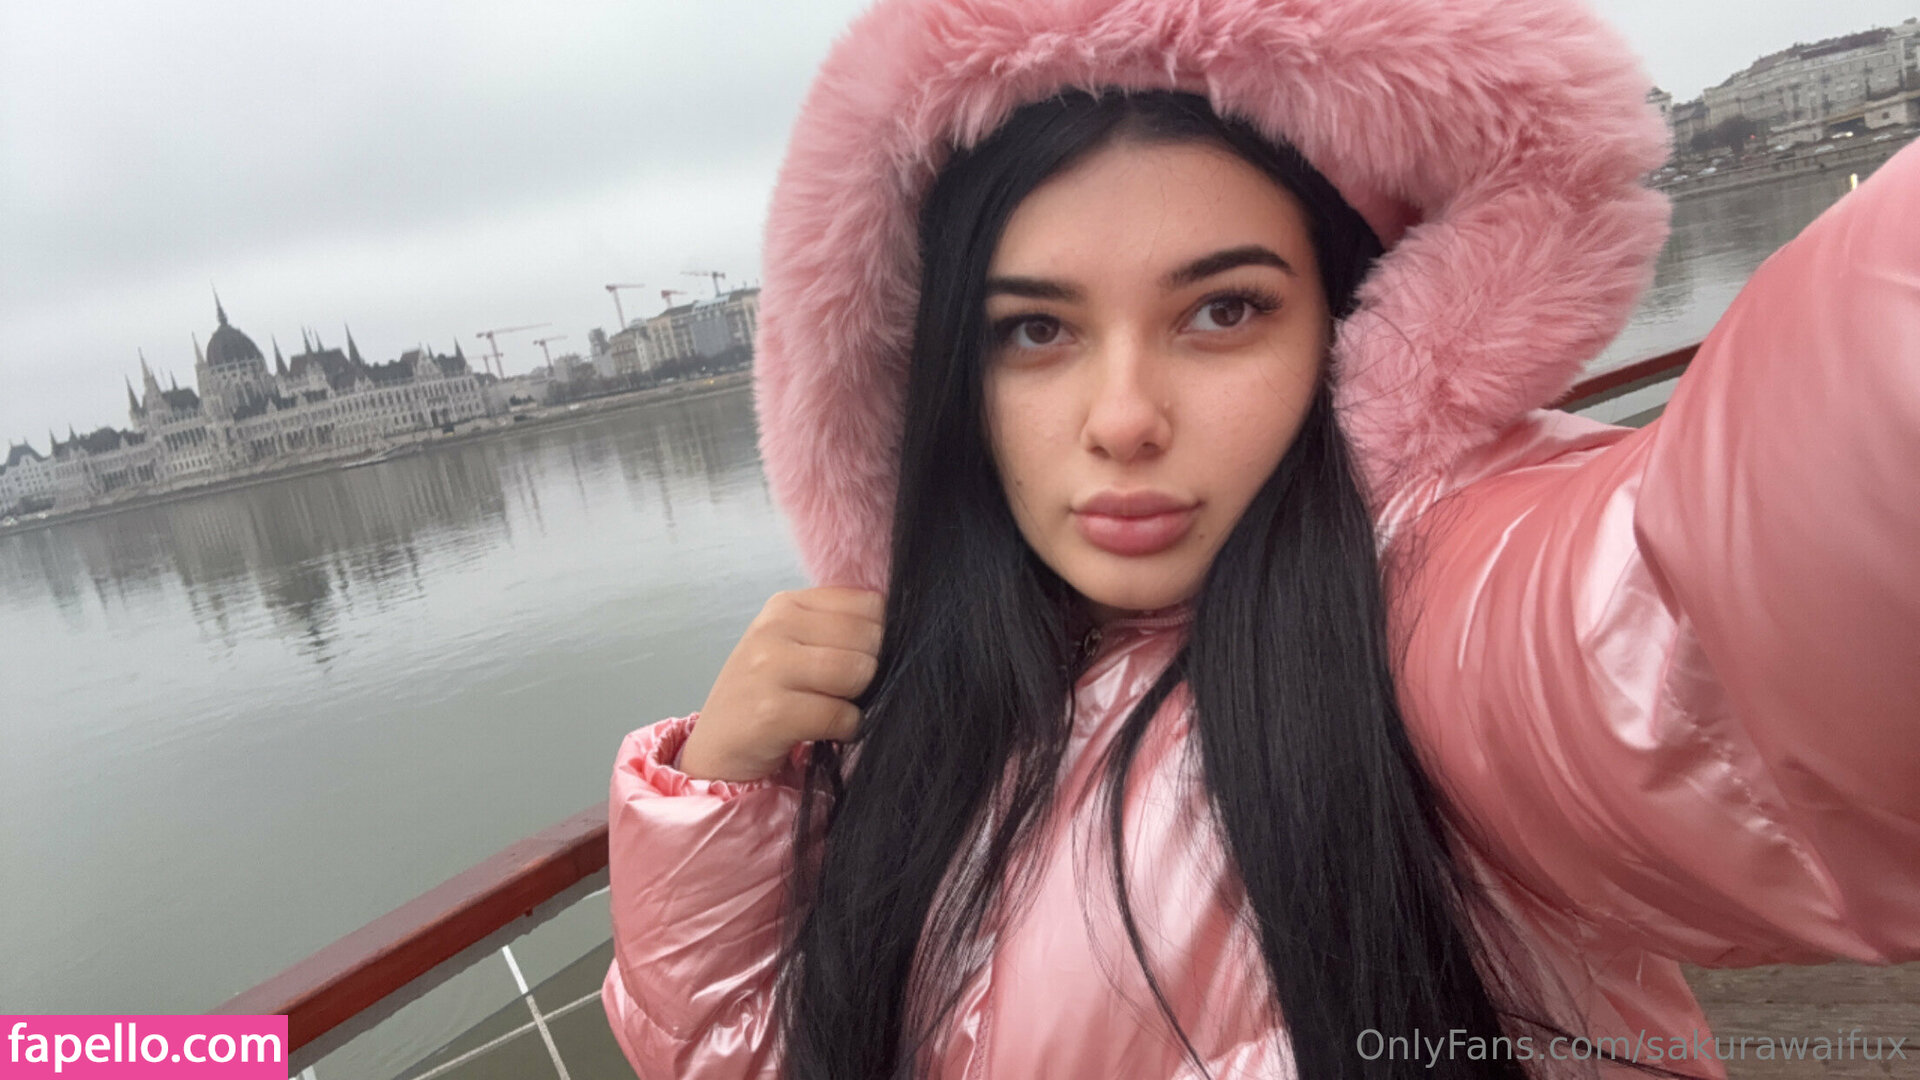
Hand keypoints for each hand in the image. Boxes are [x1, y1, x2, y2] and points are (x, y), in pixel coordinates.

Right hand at [676, 587, 884, 781]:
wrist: (719, 747)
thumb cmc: (767, 694)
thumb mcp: (794, 646)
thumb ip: (838, 629)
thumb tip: (902, 631)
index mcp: (787, 604)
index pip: (869, 603)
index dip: (879, 635)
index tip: (859, 658)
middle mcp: (774, 627)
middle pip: (868, 637)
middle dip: (870, 670)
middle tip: (844, 691)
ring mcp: (769, 667)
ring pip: (857, 671)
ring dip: (859, 699)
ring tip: (835, 707)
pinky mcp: (772, 712)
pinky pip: (841, 714)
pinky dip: (846, 728)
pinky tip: (826, 730)